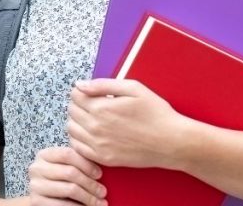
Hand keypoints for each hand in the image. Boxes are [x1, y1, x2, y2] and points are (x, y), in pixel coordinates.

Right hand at [28, 146, 107, 205]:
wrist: (44, 197)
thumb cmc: (58, 181)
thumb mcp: (64, 167)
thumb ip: (76, 163)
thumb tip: (100, 168)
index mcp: (44, 155)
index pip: (68, 154)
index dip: (86, 164)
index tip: (99, 174)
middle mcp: (36, 168)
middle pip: (70, 172)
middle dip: (91, 184)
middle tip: (103, 192)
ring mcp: (36, 185)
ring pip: (70, 189)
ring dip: (89, 197)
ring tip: (99, 202)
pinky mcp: (37, 201)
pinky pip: (64, 205)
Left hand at [67, 79, 192, 169]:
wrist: (171, 142)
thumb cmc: (156, 113)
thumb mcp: (133, 88)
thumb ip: (103, 85)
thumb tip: (80, 85)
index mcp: (101, 108)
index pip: (75, 96)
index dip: (81, 91)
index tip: (91, 93)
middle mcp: (96, 127)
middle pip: (71, 111)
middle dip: (78, 104)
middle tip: (93, 104)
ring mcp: (98, 145)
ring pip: (71, 129)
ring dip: (77, 121)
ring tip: (92, 118)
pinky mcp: (103, 158)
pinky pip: (78, 147)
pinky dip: (79, 138)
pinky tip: (91, 133)